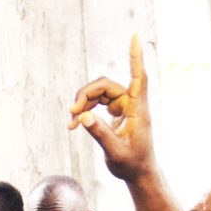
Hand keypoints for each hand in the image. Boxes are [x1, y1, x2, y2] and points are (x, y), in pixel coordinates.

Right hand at [68, 35, 154, 181]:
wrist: (138, 174)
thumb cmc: (132, 164)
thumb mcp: (115, 152)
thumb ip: (100, 134)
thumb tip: (84, 117)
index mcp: (138, 110)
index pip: (138, 77)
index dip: (135, 57)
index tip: (136, 36)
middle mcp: (132, 104)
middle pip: (105, 85)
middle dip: (86, 95)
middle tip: (72, 113)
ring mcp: (124, 107)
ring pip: (99, 93)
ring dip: (83, 104)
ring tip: (71, 121)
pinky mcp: (116, 112)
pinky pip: (97, 104)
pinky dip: (85, 111)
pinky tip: (75, 124)